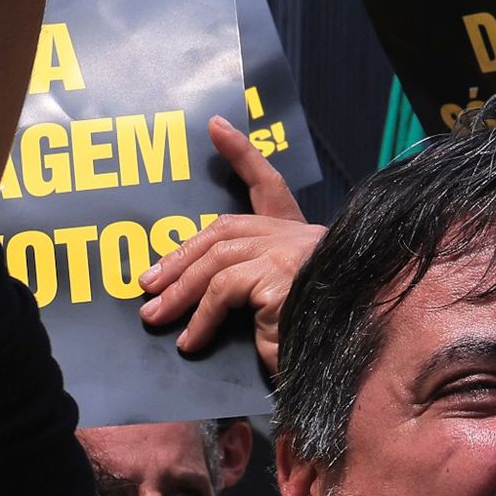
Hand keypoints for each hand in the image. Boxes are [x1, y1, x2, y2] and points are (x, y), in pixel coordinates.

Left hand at [135, 116, 320, 367]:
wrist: (346, 367)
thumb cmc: (313, 345)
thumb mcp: (281, 313)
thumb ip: (253, 292)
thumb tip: (202, 300)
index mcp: (300, 239)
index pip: (269, 186)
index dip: (243, 155)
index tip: (217, 127)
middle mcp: (299, 238)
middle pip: (225, 230)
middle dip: (181, 256)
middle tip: (148, 284)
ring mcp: (292, 253)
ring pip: (218, 260)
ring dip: (180, 290)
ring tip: (155, 317)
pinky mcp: (282, 277)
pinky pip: (224, 290)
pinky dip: (202, 316)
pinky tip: (191, 341)